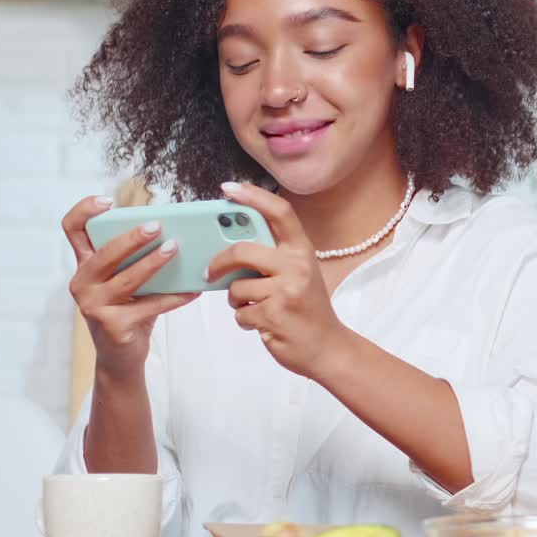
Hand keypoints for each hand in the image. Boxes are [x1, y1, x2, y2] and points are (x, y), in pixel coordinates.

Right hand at [63, 196, 198, 375]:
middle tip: (157, 226)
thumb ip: (134, 260)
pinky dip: (174, 296)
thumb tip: (172, 234)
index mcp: (84, 266)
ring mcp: (94, 306)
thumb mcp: (124, 282)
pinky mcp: (113, 326)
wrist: (120, 358)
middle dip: (132, 238)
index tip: (108, 201)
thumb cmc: (127, 312)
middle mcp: (82, 283)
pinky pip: (150, 305)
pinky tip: (192, 290)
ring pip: (128, 278)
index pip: (72, 229)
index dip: (84, 210)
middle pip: (105, 252)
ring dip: (154, 262)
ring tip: (175, 248)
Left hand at [206, 182, 350, 379]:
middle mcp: (297, 266)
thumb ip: (273, 256)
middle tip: (210, 272)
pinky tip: (261, 322)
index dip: (253, 196)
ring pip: (237, 287)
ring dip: (236, 301)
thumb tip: (231, 241)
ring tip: (252, 306)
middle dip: (219, 263)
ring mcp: (286, 291)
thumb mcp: (298, 274)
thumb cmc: (306, 308)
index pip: (280, 212)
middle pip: (243, 250)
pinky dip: (244, 320)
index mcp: (302, 251)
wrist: (327, 347)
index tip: (229, 189)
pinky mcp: (274, 315)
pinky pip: (240, 312)